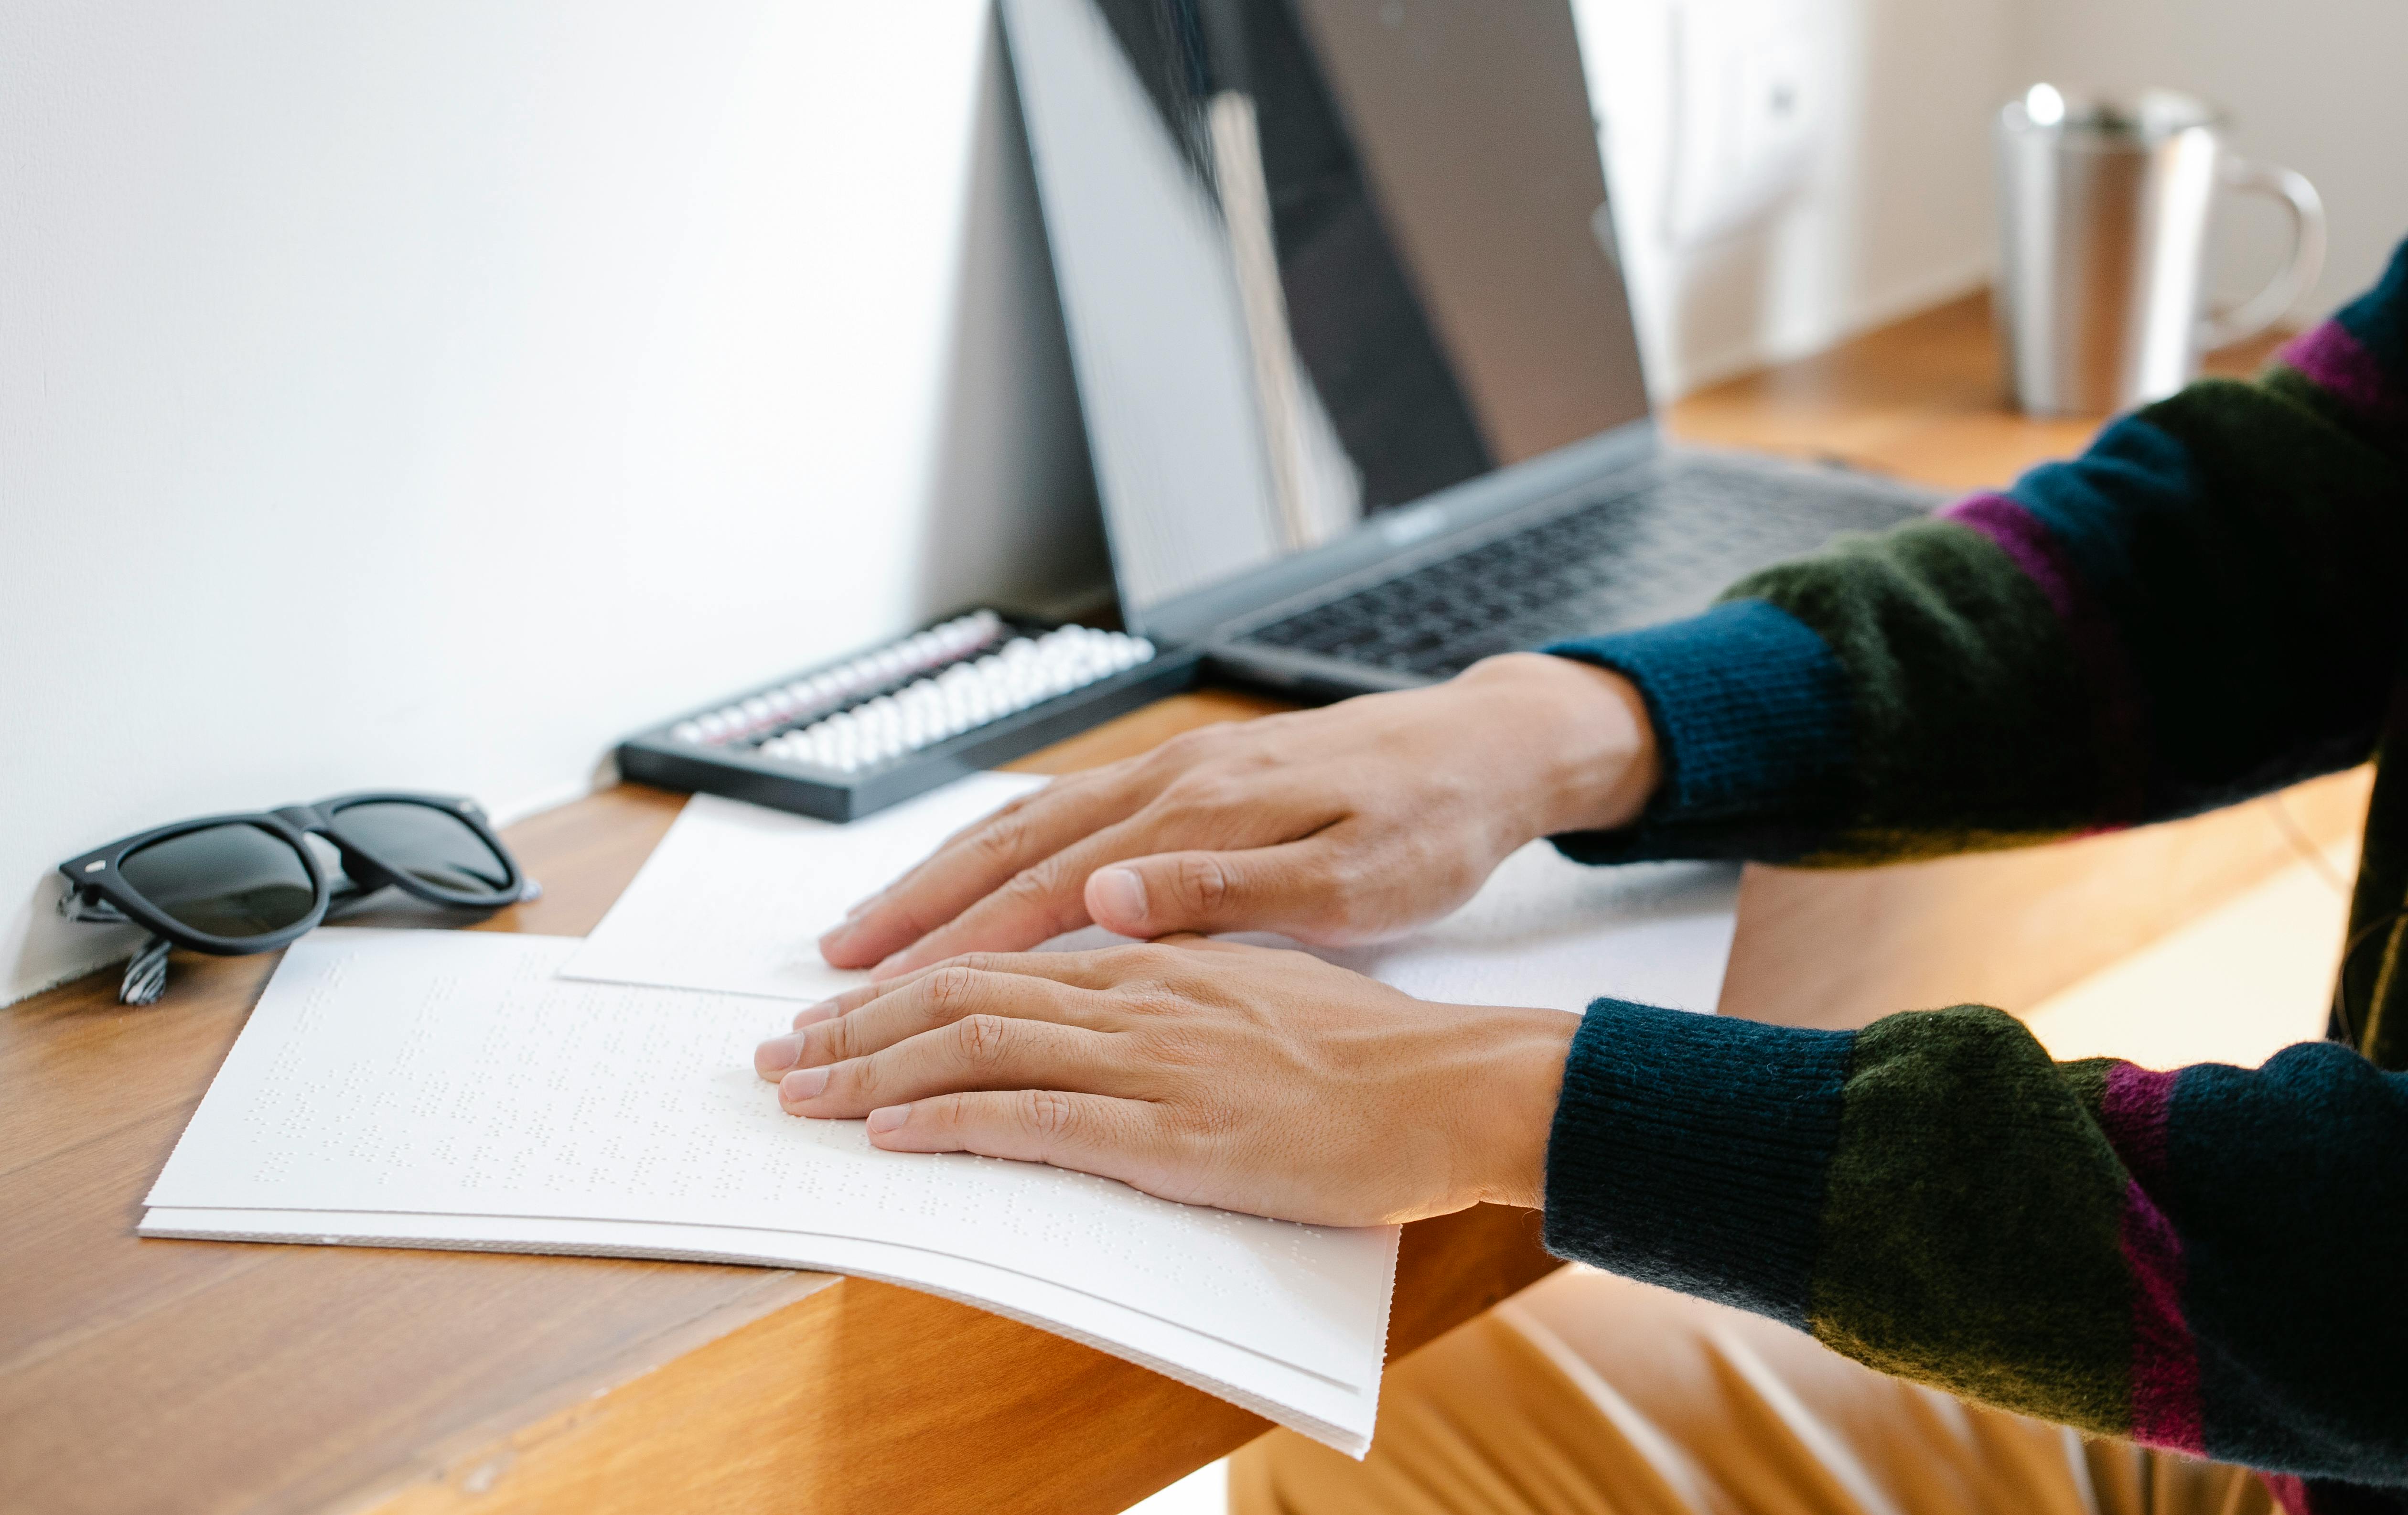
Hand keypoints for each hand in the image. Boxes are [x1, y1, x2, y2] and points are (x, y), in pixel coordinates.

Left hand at [752, 938, 1575, 1226]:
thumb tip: (1107, 971)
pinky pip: (1035, 1118)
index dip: (909, 973)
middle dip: (859, 1019)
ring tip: (801, 1088)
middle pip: (966, 989)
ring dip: (873, 1069)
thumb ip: (1177, 977)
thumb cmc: (1370, 1050)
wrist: (1456, 1081)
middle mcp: (1139, 991)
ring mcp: (1151, 1059)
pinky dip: (949, 1121)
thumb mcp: (1260, 985)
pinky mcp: (1170, 1132)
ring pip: (978, 1045)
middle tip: (781, 1049)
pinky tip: (891, 1132)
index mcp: (1159, 955)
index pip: (1005, 953)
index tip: (840, 1000)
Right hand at [820, 652, 1656, 977]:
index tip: (886, 997)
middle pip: (1010, 845)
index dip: (958, 945)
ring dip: (944, 872)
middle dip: (915, 906)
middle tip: (834, 967)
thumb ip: (1229, 894)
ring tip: (876, 924)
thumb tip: (1107, 894)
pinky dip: (1003, 844)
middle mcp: (1168, 781)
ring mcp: (1174, 769)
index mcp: (1199, 814)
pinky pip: (1068, 807)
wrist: (1485, 746)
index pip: (1046, 889)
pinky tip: (979, 872)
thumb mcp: (1354, 880)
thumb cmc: (1429, 827)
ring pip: (1029, 821)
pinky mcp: (1192, 771)